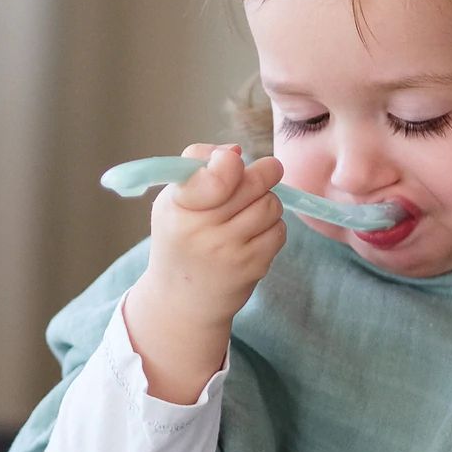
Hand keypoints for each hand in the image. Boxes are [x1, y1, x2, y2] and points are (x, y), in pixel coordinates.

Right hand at [141, 143, 284, 327]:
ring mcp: (228, 251)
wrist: (181, 301)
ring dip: (267, 202)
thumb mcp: (173, 201)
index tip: (232, 163)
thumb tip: (236, 150)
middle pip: (255, 183)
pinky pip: (279, 231)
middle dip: (265, 173)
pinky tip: (254, 234)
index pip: (219, 175)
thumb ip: (198, 166)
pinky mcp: (251, 267)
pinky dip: (272, 227)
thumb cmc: (180, 240)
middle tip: (266, 172)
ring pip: (271, 205)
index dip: (232, 162)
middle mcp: (201, 230)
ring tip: (251, 210)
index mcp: (178, 206)